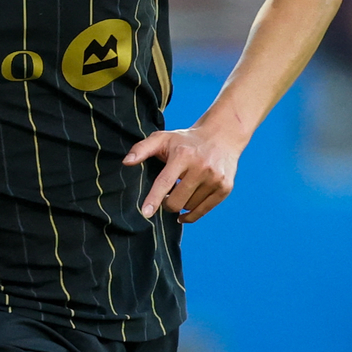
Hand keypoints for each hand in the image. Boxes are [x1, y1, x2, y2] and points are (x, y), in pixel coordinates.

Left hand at [123, 122, 247, 222]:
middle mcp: (201, 167)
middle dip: (167, 203)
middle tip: (166, 196)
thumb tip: (126, 162)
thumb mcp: (163, 138)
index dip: (154, 199)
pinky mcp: (225, 188)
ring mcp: (215, 178)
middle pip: (177, 201)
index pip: (165, 181)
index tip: (145, 213)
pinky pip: (203, 211)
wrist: (221, 136)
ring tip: (182, 190)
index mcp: (183, 155)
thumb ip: (142, 148)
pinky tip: (184, 213)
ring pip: (189, 206)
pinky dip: (191, 215)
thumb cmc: (186, 140)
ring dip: (181, 204)